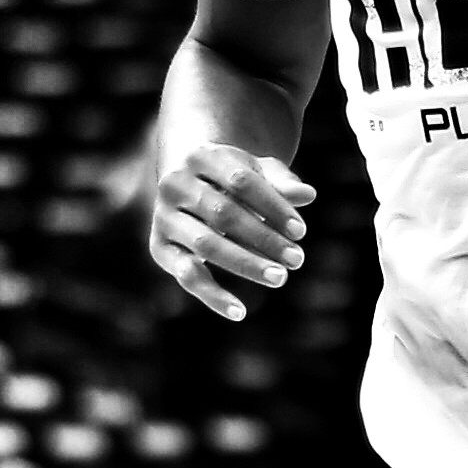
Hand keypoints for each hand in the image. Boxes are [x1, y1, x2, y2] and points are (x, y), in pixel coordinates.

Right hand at [149, 143, 315, 324]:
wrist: (191, 182)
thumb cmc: (233, 177)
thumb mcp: (258, 172)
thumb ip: (281, 183)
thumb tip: (308, 195)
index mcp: (201, 156)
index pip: (241, 180)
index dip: (273, 206)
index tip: (301, 231)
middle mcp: (174, 183)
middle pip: (224, 213)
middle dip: (264, 239)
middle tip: (297, 260)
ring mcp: (164, 216)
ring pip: (206, 245)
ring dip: (246, 264)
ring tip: (279, 277)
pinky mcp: (159, 247)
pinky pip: (186, 275)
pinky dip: (213, 296)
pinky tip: (239, 312)